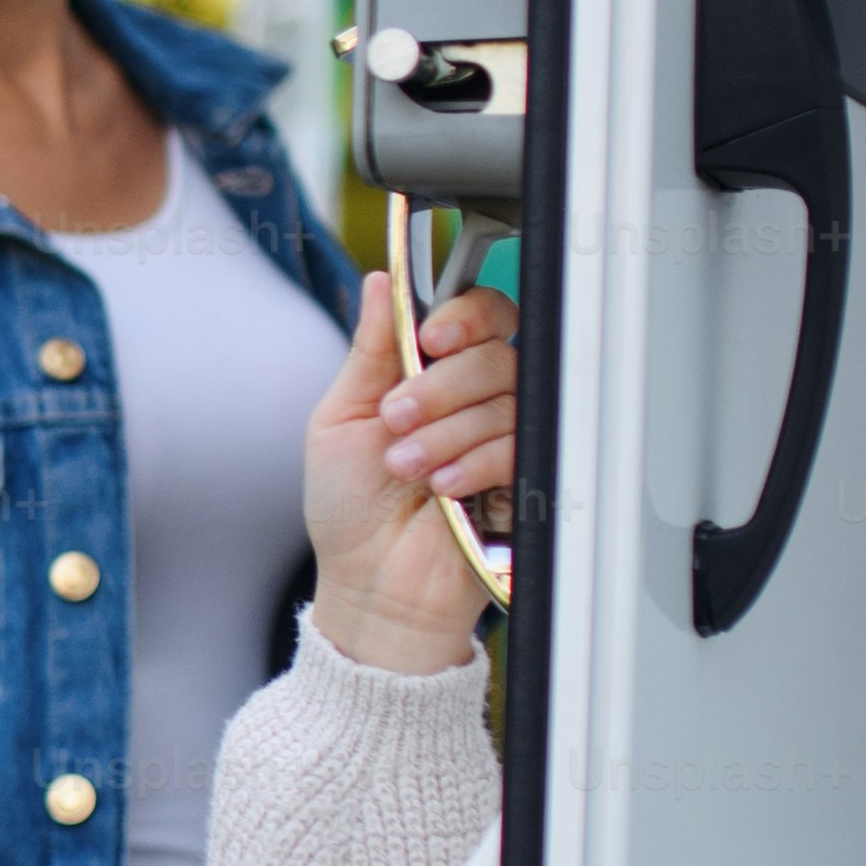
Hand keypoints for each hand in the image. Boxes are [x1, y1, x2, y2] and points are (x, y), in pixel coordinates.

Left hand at [303, 281, 520, 672]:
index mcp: (432, 373)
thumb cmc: (350, 507)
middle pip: (495, 352)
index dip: (464, 317)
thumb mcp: (341, 418)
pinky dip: (473, 462)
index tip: (431, 339)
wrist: (370, 582)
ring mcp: (503, 438)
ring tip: (406, 466)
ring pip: (505, 399)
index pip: (479, 316)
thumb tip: (381, 283)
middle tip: (398, 418)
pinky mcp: (524, 479)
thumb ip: (369, 350)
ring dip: (446, 432)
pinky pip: (519, 446)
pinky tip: (443, 487)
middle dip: (441, 384)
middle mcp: (474, 400)